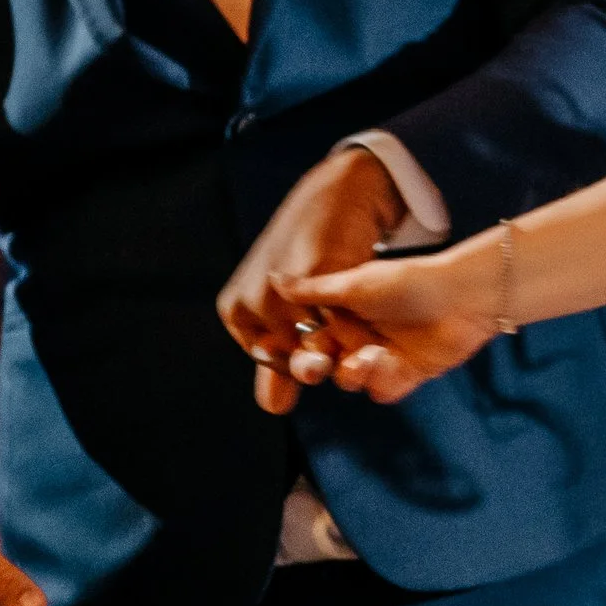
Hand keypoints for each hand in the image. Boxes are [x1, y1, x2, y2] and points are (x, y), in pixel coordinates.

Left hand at [219, 146, 401, 413]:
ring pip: (318, 342)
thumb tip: (275, 408)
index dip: (298, 367)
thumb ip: (280, 358)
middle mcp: (252, 301)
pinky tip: (367, 317)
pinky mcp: (315, 272)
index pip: (270, 363)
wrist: (335, 197)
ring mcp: (282, 287)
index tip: (322, 360)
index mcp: (237, 310)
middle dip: (318, 365)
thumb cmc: (305, 253)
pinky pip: (339, 318)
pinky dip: (355, 326)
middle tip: (334, 363)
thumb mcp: (281, 306)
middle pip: (292, 358)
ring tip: (361, 341)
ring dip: (343, 350)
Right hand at [271, 229, 505, 406]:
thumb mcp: (355, 283)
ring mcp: (383, 356)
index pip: (308, 336)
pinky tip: (390, 362)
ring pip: (351, 379)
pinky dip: (382, 380)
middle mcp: (359, 334)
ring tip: (370, 354)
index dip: (295, 346)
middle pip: (325, 364)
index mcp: (344, 310)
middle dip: (318, 365)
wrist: (463, 295)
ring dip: (354, 371)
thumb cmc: (408, 281)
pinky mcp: (407, 374)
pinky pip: (382, 390)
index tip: (281, 349)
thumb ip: (314, 290)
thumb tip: (275, 279)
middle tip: (321, 361)